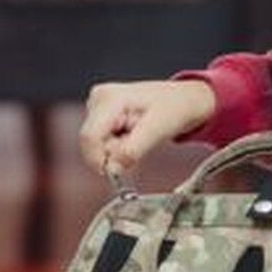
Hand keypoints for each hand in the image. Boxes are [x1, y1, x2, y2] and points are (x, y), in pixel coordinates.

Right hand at [78, 79, 216, 176]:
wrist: (182, 100)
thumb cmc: (174, 108)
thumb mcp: (157, 131)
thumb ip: (132, 151)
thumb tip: (111, 169)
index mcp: (110, 98)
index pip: (89, 137)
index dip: (99, 160)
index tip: (117, 172)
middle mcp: (99, 99)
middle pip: (91, 143)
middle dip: (112, 153)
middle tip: (138, 145)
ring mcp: (97, 106)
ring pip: (96, 145)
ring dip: (116, 150)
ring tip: (138, 136)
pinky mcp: (100, 115)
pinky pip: (102, 142)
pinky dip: (117, 146)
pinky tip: (132, 134)